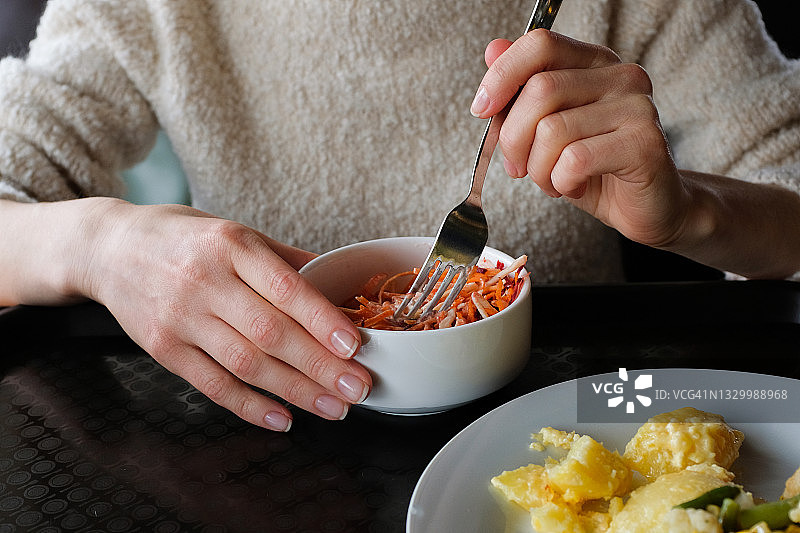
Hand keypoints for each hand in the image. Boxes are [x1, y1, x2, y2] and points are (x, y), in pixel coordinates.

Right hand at [79, 199, 370, 430]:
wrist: (109, 249)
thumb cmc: (183, 238)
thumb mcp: (236, 232)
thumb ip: (287, 260)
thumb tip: (341, 284)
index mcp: (231, 245)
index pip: (285, 288)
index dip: (322, 320)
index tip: (355, 346)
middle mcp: (204, 281)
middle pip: (270, 332)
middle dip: (320, 365)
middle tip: (358, 387)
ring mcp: (180, 318)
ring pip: (246, 363)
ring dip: (295, 391)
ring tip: (334, 408)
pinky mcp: (163, 349)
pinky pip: (211, 385)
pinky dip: (250, 406)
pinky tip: (283, 419)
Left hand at [471, 29, 690, 247]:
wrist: (649, 206)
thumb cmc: (596, 169)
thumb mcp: (547, 129)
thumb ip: (521, 91)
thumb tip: (493, 48)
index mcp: (595, 64)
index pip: (541, 44)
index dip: (502, 75)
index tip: (482, 108)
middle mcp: (621, 77)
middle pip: (540, 90)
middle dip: (513, 138)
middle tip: (518, 166)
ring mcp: (637, 108)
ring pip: (552, 130)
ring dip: (538, 168)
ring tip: (551, 180)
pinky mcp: (643, 144)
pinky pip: (574, 160)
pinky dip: (560, 182)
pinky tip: (572, 187)